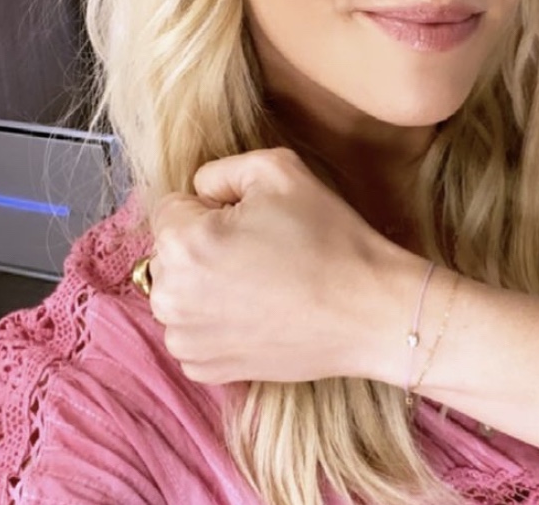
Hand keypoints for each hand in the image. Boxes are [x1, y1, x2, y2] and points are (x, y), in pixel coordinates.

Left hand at [148, 148, 418, 384]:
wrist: (368, 310)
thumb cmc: (326, 236)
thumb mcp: (279, 170)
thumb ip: (221, 169)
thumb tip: (200, 192)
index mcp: (182, 243)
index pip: (172, 206)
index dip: (213, 205)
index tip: (252, 219)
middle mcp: (170, 297)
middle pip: (170, 250)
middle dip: (203, 243)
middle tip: (261, 249)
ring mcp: (186, 340)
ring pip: (179, 290)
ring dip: (206, 281)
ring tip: (262, 281)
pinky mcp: (206, 369)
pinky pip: (193, 328)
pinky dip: (216, 319)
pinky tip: (259, 311)